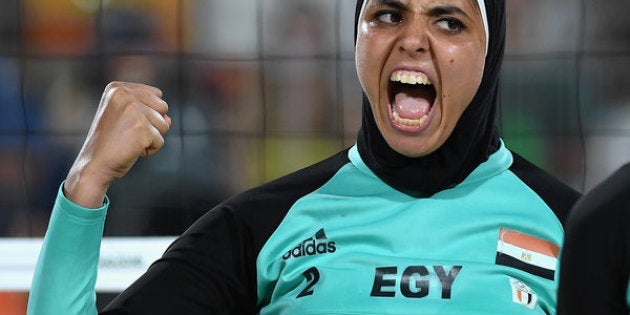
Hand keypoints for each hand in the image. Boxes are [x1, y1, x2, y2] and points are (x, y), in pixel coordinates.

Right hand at [64, 82, 171, 207]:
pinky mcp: (142, 129)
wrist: (94, 165)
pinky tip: (132, 150)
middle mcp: (124, 94)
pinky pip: (160, 141)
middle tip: (128, 133)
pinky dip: (150, 150)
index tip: (126, 122)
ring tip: (129, 141)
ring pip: (164, 125)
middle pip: (163, 107)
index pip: (156, 94)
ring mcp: (133, 111)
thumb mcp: (127, 120)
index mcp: (117, 88)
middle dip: (152, 124)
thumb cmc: (110, 143)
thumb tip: (169, 120)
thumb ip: (151, 112)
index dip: (148, 113)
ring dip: (151, 138)